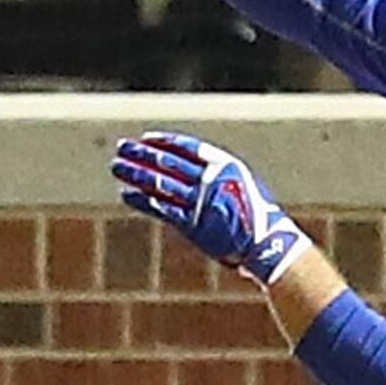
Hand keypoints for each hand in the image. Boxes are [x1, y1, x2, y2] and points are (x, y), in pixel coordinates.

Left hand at [112, 131, 307, 284]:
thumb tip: (193, 172)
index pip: (188, 148)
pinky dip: (142, 200)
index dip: (165, 142)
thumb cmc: (258, 218)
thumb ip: (219, 178)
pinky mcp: (193, 224)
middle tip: (122, 147)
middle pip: (170, 162)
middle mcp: (211, 181)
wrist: (269, 246)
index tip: (146, 138)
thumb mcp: (243, 188)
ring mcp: (201, 202)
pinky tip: (125, 193)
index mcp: (226, 167)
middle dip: (143, 154)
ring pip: (161, 183)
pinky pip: (162, 209)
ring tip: (117, 166)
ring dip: (136, 173)